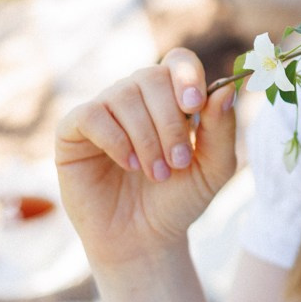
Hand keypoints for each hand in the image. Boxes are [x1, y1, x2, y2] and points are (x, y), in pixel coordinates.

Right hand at [55, 48, 236, 269]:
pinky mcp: (73, 131)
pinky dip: (115, 139)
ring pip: (124, 95)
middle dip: (170, 121)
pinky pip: (91, 114)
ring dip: (146, 137)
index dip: (186, 76)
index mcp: (170, 97)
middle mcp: (135, 96)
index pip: (178, 61)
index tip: (195, 106)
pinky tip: (128, 164)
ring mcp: (103, 110)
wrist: (143, 240)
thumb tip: (227, 89)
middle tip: (179, 162)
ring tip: (157, 173)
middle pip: (152, 77)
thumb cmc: (178, 199)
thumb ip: (222, 129)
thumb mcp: (213, 168)